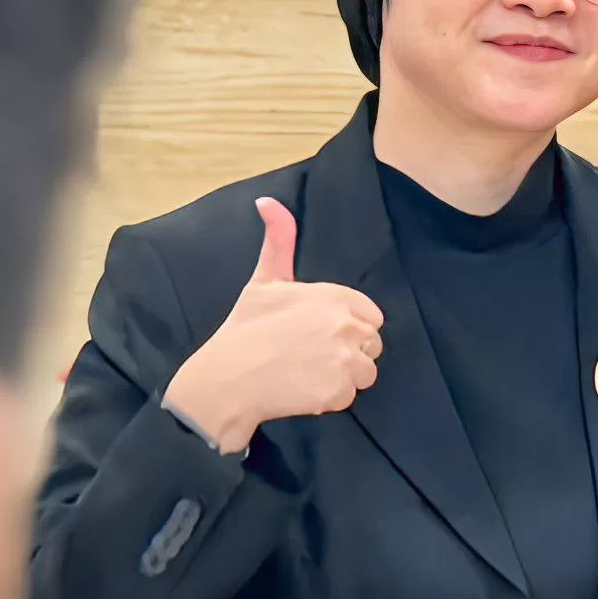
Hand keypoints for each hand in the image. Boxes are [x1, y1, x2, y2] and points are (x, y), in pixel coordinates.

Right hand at [160, 197, 384, 454]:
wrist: (226, 379)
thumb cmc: (245, 329)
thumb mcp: (264, 280)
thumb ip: (279, 241)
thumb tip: (268, 201)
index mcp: (335, 297)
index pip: (371, 315)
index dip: (348, 325)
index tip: (319, 332)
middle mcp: (346, 326)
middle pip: (372, 343)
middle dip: (349, 349)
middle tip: (310, 353)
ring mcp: (345, 360)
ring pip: (366, 371)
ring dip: (343, 375)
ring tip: (307, 371)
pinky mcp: (339, 392)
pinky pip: (350, 395)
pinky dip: (331, 396)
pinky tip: (303, 388)